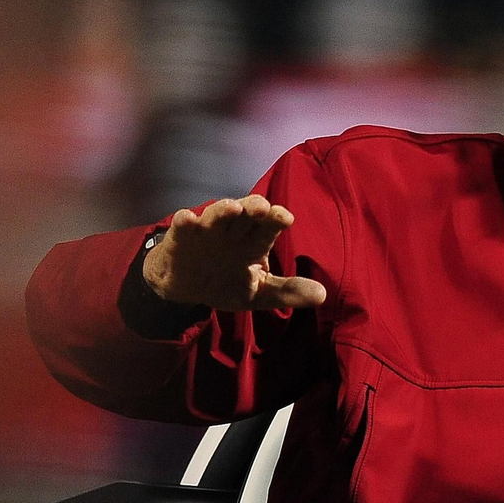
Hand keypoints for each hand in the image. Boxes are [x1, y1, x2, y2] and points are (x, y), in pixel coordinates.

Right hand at [142, 195, 326, 310]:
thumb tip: (322, 295)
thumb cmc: (226, 282)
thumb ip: (286, 292)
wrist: (185, 287)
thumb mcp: (258, 292)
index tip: (285, 218)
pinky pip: (182, 227)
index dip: (276, 219)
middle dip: (254, 207)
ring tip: (232, 207)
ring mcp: (206, 232)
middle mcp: (233, 231)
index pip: (268, 227)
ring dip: (223, 210)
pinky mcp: (181, 239)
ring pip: (216, 215)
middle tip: (262, 207)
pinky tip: (188, 219)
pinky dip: (185, 222)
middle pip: (245, 214)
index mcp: (254, 242)